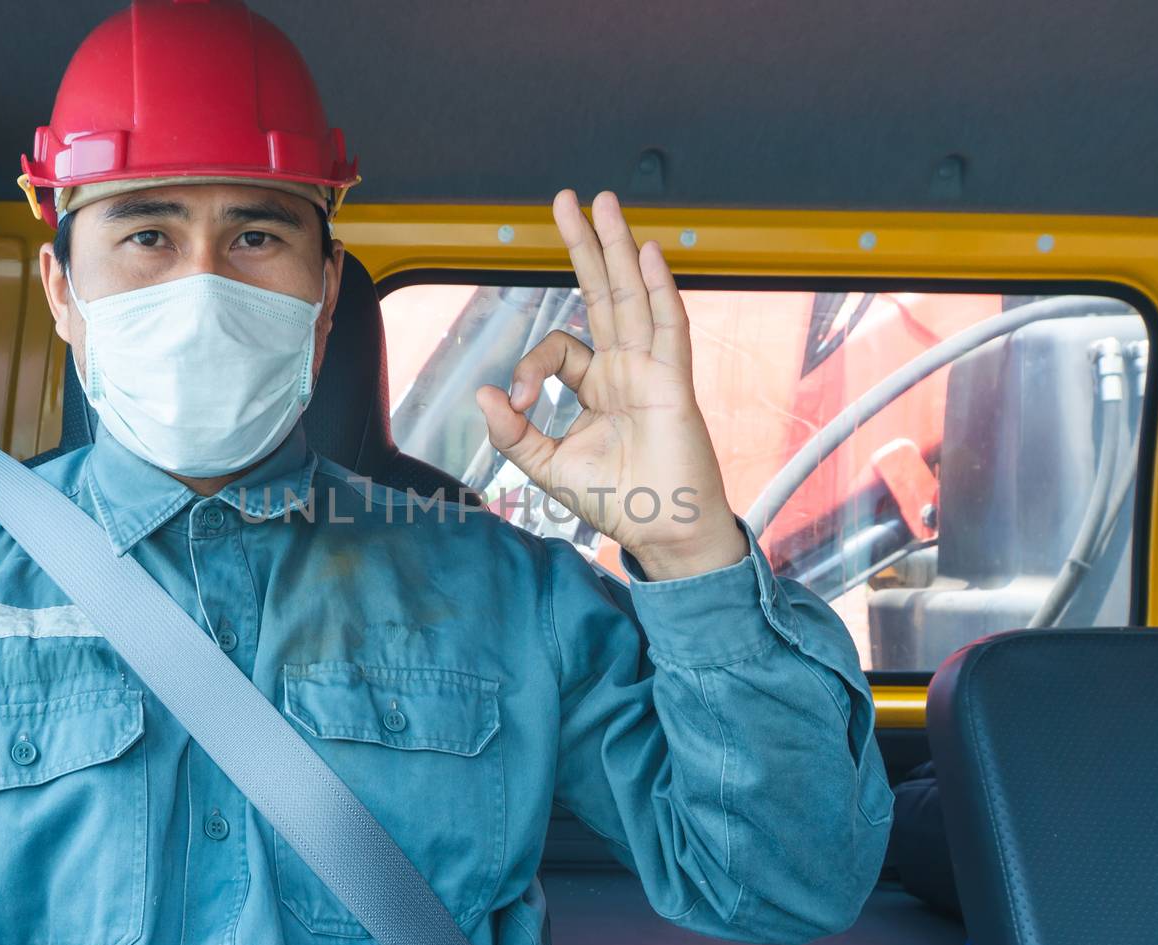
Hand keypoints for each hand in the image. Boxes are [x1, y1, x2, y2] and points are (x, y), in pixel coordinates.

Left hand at [475, 190, 749, 579]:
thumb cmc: (617, 502)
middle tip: (568, 199)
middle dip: (585, 245)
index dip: (529, 363)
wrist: (661, 533)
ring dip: (618, 248)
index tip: (515, 398)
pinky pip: (669, 328)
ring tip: (605, 203)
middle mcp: (625, 369)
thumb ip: (513, 432)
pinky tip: (648, 253)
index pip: (560, 347)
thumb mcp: (547, 466)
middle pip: (603, 293)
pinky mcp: (674, 385)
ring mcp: (652, 371)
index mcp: (597, 386)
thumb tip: (483, 393)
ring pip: (633, 297)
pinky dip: (660, 290)